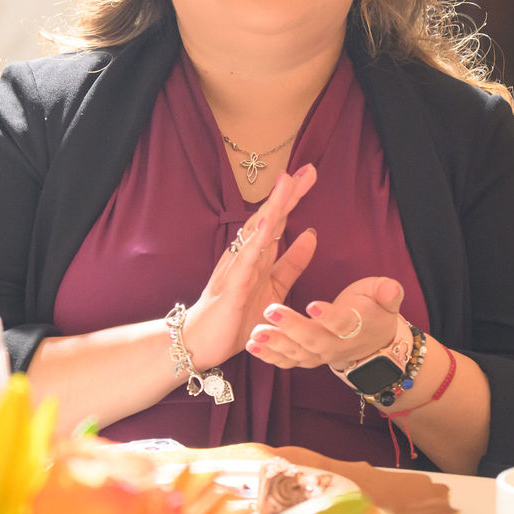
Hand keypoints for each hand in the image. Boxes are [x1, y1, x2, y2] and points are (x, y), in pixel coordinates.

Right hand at [181, 166, 317, 368]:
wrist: (201, 344)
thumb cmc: (235, 316)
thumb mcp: (274, 288)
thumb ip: (292, 263)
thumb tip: (312, 234)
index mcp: (257, 256)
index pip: (277, 221)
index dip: (293, 198)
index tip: (310, 174)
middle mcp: (245, 255)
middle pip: (268, 218)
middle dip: (288, 194)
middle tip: (307, 169)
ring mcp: (237, 268)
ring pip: (256, 232)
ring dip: (273, 207)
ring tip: (287, 183)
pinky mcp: (232, 286)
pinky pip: (246, 261)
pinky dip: (257, 241)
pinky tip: (267, 224)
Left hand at [245, 275, 403, 370]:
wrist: (374, 341)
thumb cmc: (375, 309)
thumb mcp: (385, 295)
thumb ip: (388, 293)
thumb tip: (392, 289)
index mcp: (356, 326)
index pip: (342, 323)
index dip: (329, 316)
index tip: (312, 305)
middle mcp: (337, 345)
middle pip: (314, 339)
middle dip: (292, 326)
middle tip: (270, 310)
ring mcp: (320, 355)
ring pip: (297, 353)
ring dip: (275, 344)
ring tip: (255, 333)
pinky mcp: (308, 358)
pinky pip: (288, 361)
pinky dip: (269, 356)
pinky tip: (251, 346)